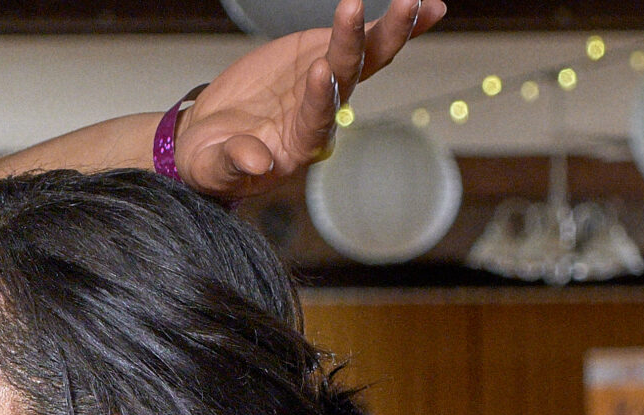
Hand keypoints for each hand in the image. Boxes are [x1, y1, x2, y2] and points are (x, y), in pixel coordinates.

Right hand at [180, 0, 446, 197]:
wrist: (214, 141)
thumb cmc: (214, 161)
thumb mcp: (215, 168)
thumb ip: (234, 163)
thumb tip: (257, 162)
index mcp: (299, 146)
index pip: (316, 121)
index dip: (320, 99)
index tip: (321, 71)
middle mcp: (323, 115)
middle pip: (350, 80)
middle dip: (361, 46)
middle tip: (372, 14)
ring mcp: (329, 83)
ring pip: (366, 56)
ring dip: (392, 30)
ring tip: (412, 0)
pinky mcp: (325, 56)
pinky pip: (367, 40)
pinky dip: (395, 25)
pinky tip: (429, 7)